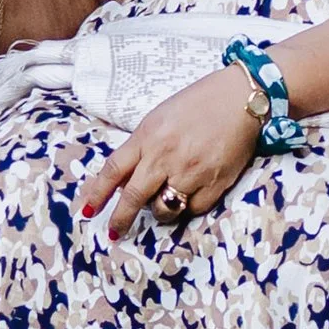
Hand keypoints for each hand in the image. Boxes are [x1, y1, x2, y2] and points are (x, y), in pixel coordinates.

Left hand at [79, 70, 262, 238]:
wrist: (240, 97)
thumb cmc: (199, 103)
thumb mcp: (160, 117)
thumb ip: (142, 146)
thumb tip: (124, 179)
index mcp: (148, 136)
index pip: (114, 170)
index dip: (97, 194)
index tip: (88, 211)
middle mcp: (165, 156)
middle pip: (133, 197)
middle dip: (120, 219)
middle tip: (115, 232)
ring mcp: (191, 171)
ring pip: (163, 209)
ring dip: (159, 212)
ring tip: (164, 202)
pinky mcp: (215, 182)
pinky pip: (194, 208)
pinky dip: (189, 206)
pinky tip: (192, 193)